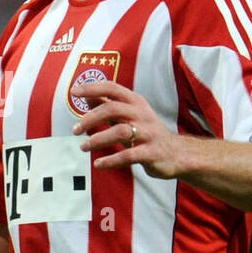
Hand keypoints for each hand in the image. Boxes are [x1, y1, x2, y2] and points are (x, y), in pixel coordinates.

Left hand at [70, 80, 184, 178]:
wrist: (177, 153)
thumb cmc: (147, 131)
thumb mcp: (129, 115)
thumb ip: (108, 106)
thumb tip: (87, 96)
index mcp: (135, 102)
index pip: (112, 88)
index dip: (92, 88)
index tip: (74, 92)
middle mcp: (142, 114)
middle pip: (113, 109)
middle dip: (91, 118)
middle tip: (75, 130)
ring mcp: (148, 133)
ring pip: (120, 132)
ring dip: (98, 139)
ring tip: (83, 147)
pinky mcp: (151, 153)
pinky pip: (129, 155)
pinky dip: (111, 160)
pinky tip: (99, 164)